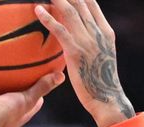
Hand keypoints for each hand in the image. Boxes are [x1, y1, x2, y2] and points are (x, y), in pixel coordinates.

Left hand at [35, 0, 134, 126]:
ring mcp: (88, 41)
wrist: (106, 99)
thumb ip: (93, 44)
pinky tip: (37, 10)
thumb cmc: (100, 82)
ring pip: (70, 11)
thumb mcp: (101, 57)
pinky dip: (48, 18)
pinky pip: (60, 30)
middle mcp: (98, 32)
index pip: (91, 4)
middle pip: (81, 2)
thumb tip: (80, 39)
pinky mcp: (76, 51)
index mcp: (106, 32)